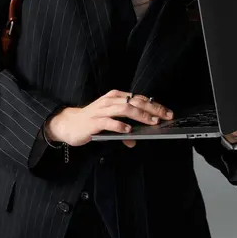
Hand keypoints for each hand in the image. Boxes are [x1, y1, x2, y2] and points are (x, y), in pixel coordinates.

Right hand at [46, 90, 173, 148]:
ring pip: (125, 109)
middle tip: (164, 116)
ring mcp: (102, 110)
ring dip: (140, 115)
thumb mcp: (110, 123)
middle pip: (135, 102)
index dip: (154, 105)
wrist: (69, 123)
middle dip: (152, 109)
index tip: (167, 112)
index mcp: (115, 97)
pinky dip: (120, 126)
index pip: (139, 99)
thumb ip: (123, 130)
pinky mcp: (94, 121)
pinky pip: (109, 122)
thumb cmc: (92, 120)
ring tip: (151, 122)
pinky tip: (128, 131)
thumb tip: (134, 139)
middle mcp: (110, 101)